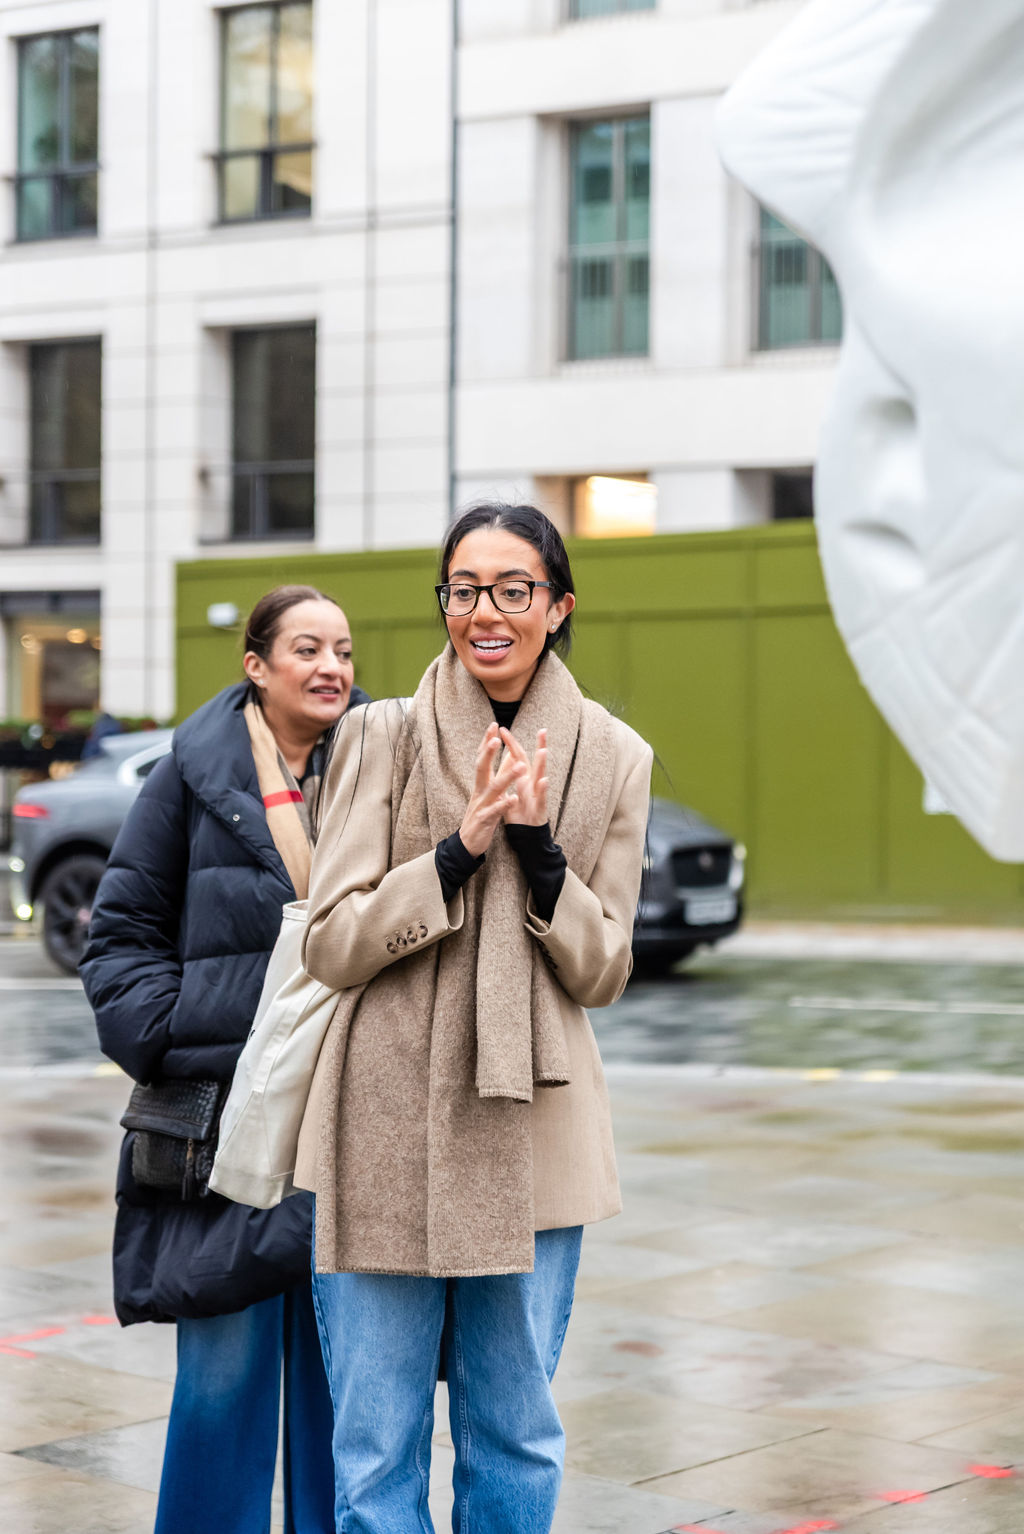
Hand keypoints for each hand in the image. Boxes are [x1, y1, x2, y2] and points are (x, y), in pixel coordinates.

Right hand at [459, 722, 527, 856]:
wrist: (468, 843)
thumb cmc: (482, 814)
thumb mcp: (491, 792)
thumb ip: (502, 773)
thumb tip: (512, 754)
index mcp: (481, 783)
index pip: (482, 758)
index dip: (487, 741)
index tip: (494, 724)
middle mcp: (479, 791)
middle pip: (482, 768)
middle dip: (488, 753)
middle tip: (496, 738)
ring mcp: (481, 805)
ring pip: (493, 788)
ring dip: (507, 776)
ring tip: (520, 765)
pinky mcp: (485, 821)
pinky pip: (495, 811)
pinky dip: (504, 805)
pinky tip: (514, 799)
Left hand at [498, 727, 547, 826]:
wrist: (526, 835)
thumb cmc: (520, 813)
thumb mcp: (513, 791)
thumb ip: (512, 775)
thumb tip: (509, 760)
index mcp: (523, 779)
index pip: (517, 757)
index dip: (511, 743)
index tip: (503, 728)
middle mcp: (532, 784)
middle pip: (533, 762)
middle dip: (538, 746)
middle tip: (542, 730)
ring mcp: (537, 795)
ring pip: (540, 777)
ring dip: (542, 764)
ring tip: (543, 750)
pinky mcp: (539, 809)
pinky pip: (541, 798)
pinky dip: (543, 789)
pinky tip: (544, 780)